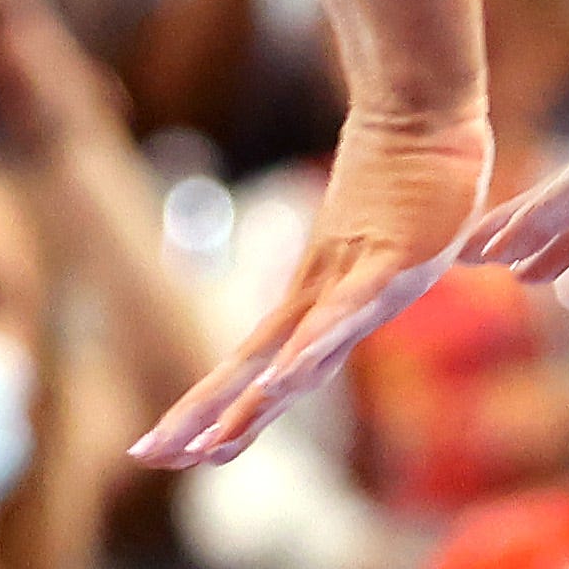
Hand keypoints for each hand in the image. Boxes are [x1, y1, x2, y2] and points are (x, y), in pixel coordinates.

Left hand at [129, 93, 495, 470]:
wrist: (419, 112)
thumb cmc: (406, 180)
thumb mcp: (384, 256)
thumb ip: (373, 288)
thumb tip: (364, 307)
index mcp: (313, 302)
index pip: (250, 368)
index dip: (210, 410)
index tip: (163, 450)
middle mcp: (319, 298)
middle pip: (251, 370)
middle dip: (203, 417)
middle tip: (150, 456)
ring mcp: (350, 280)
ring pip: (291, 352)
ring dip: (251, 401)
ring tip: (210, 444)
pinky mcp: (389, 262)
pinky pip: (348, 312)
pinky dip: (315, 345)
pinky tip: (287, 376)